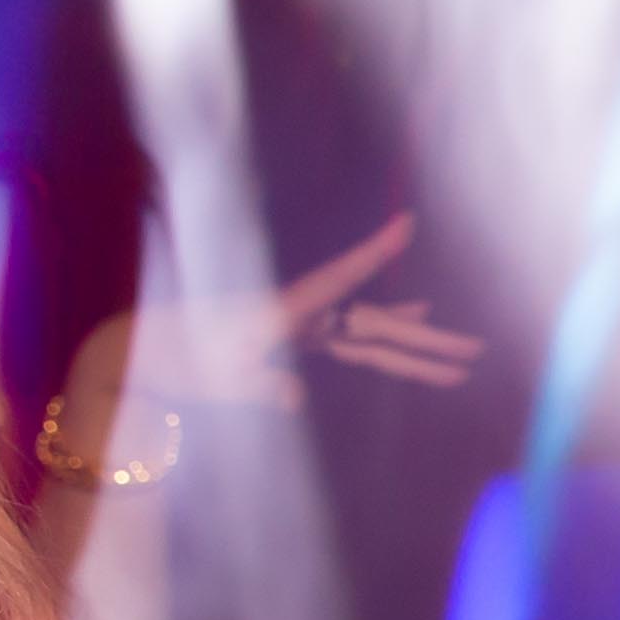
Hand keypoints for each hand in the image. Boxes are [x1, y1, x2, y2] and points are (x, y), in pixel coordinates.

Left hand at [93, 212, 484, 412]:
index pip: (339, 281)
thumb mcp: (215, 378)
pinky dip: (386, 340)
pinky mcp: (298, 339)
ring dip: (415, 347)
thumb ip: (257, 383)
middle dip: (427, 340)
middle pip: (375, 325)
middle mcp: (303, 315)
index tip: (406, 225)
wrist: (143, 355)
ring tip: (462, 353)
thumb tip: (295, 394)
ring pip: (372, 337)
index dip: (373, 256)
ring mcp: (304, 327)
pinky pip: (353, 341)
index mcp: (285, 312)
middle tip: (476, 350)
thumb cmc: (177, 362)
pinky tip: (409, 321)